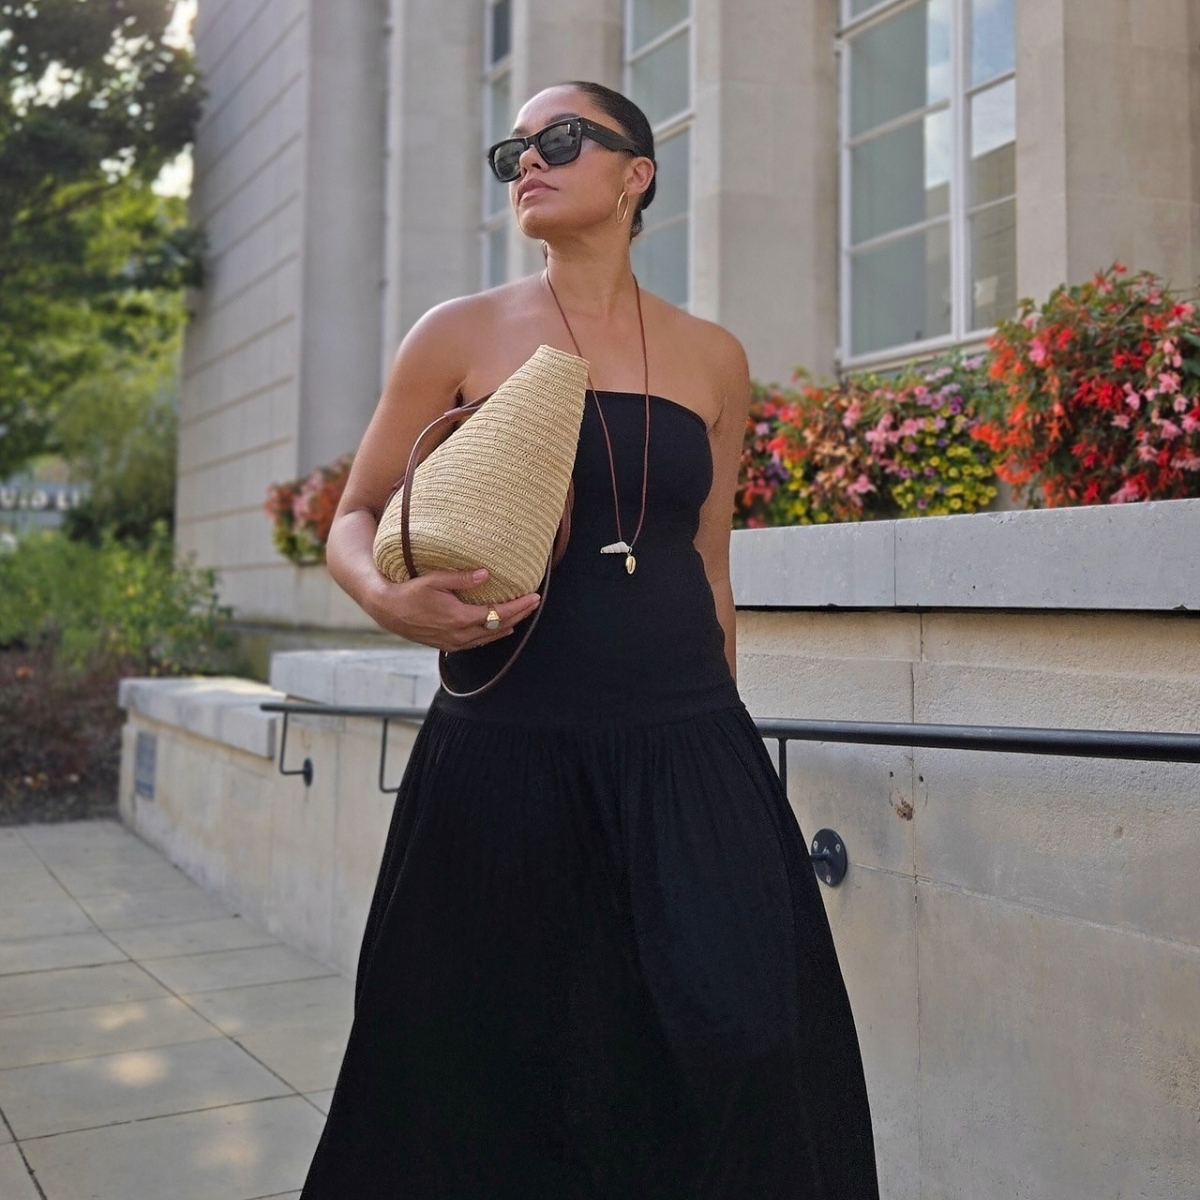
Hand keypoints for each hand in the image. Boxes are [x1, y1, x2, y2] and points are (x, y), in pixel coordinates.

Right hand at [363, 567, 539, 650]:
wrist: (387, 611)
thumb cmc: (409, 591)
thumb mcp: (435, 580)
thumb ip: (462, 578)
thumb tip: (487, 575)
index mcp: (460, 618)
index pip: (498, 614)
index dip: (519, 606)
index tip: (534, 597)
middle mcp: (460, 634)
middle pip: (498, 627)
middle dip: (519, 615)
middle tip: (534, 604)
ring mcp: (454, 642)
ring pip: (489, 638)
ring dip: (508, 626)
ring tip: (522, 615)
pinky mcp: (448, 644)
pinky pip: (477, 643)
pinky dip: (492, 635)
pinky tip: (500, 629)